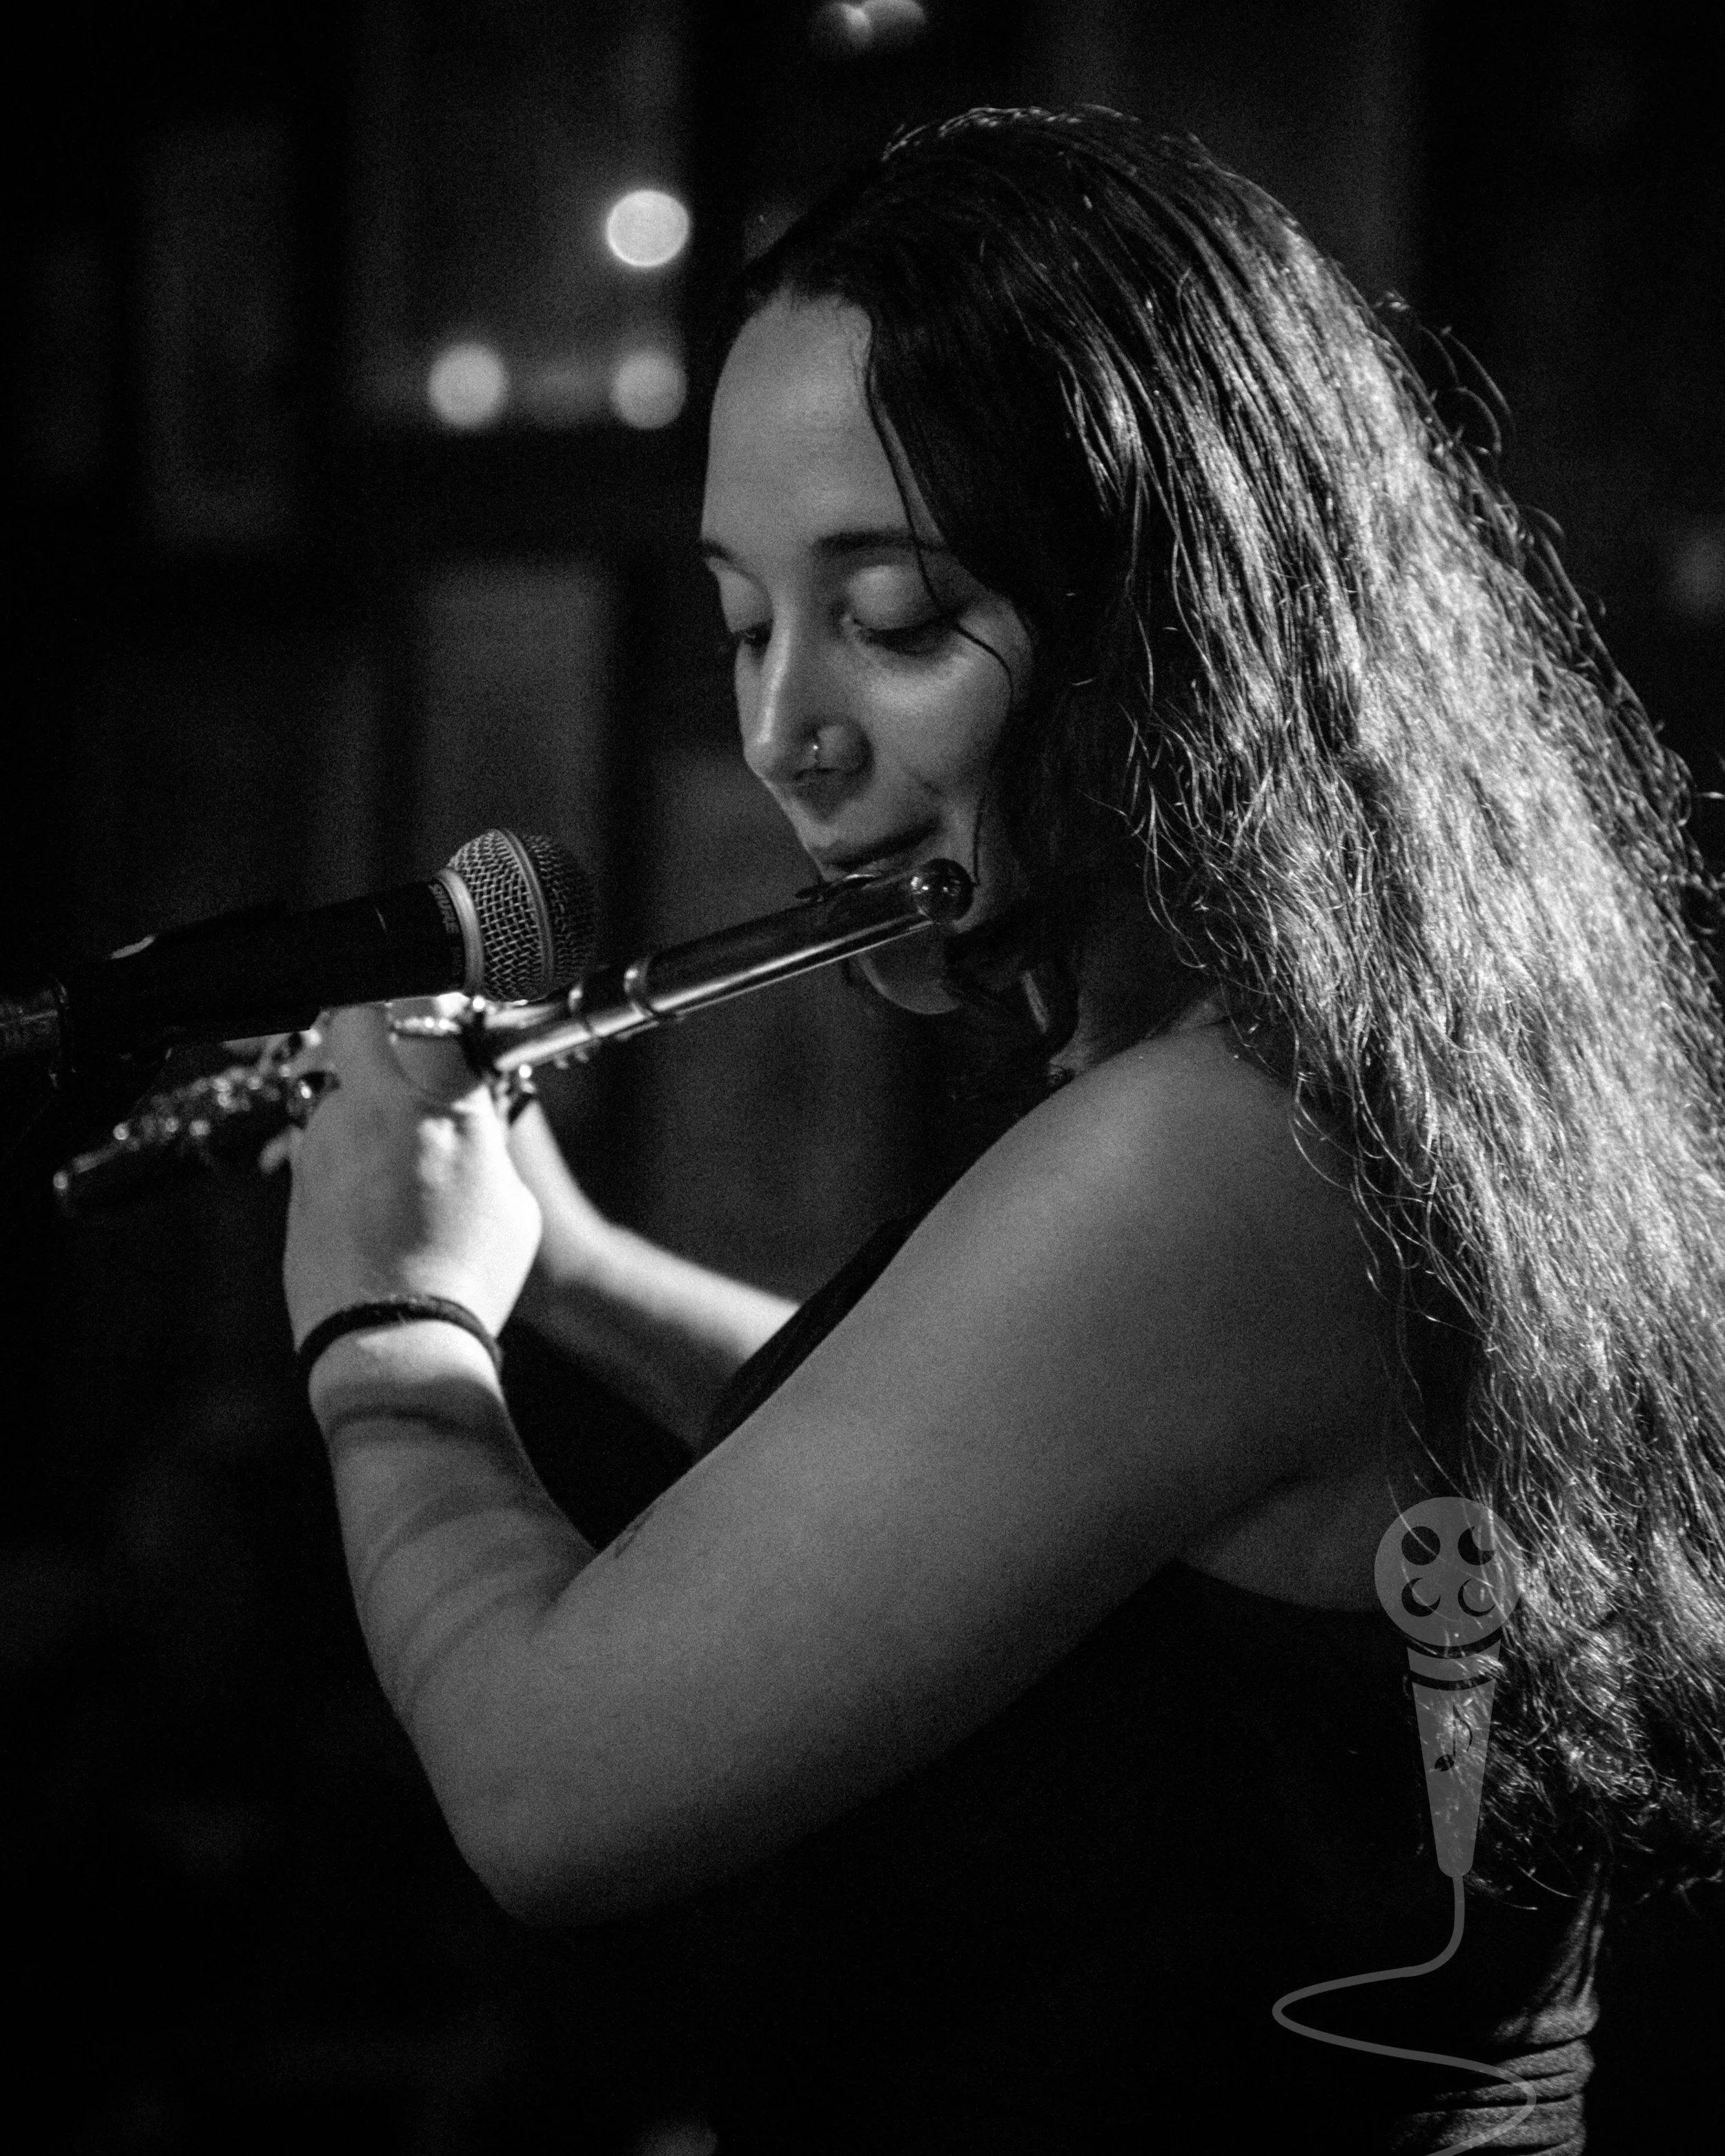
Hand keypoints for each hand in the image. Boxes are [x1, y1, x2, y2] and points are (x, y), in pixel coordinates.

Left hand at [282, 1003, 540, 1346]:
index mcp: (441, 1107)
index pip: (427, 1005)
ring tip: (386, 1134)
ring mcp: (325, 1142)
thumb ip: (485, 1140)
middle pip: (353, 1017)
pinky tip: (367, 1183)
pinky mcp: (297, 1179)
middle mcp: (373, 1111)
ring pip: (327, 1080)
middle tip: (395, 1041)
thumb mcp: (513, 1202)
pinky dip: (338, 1142)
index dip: (435, 998)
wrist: (395, 1339)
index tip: (443, 1009)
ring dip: (354, 1090)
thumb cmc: (468, 1277)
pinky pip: (315, 1136)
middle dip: (373, 1020)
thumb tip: (470, 1114)